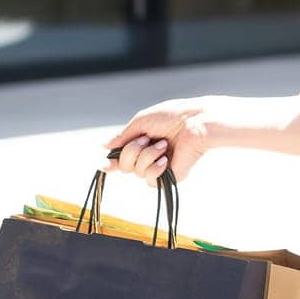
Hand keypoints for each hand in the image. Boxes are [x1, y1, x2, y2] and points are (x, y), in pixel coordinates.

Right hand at [100, 97, 215, 186]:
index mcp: (141, 143)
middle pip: (124, 165)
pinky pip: (150, 181)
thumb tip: (104, 145)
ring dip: (146, 155)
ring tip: (163, 144)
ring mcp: (159, 167)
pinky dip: (155, 168)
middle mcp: (148, 156)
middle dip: (131, 151)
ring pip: (136, 171)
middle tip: (146, 139)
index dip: (110, 163)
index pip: (121, 158)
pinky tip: (165, 159)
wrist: (195, 123)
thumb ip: (123, 136)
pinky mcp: (170, 177)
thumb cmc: (172, 117)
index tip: (104, 164)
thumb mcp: (141, 122)